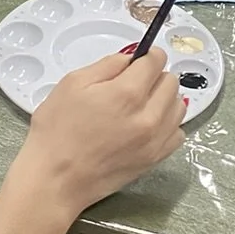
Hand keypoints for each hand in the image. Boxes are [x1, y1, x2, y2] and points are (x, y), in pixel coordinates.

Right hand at [14, 47, 184, 221]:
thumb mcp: (73, 83)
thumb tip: (131, 57)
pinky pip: (177, 133)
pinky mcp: (155, 160)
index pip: (156, 61)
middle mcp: (149, 116)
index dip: (147, 54)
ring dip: (164, 98)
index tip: (138, 59)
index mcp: (127, 93)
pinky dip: (167, 123)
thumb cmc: (57, 129)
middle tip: (134, 81)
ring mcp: (155, 141)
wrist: (56, 178)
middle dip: (155, 75)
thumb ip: (107, 65)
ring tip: (141, 103)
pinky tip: (148, 124)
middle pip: (171, 82)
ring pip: (178, 107)